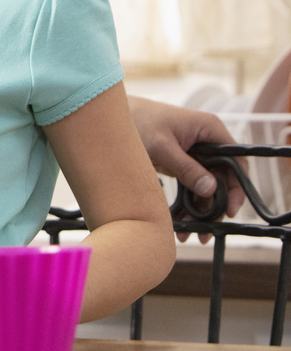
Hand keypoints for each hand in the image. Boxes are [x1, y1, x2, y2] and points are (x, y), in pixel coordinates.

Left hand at [128, 96, 245, 240]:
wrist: (112, 117)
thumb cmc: (138, 121)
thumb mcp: (161, 146)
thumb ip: (185, 167)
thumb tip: (210, 189)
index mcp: (209, 130)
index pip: (236, 161)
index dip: (237, 187)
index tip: (229, 210)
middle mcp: (207, 141)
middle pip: (223, 179)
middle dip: (215, 206)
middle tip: (207, 230)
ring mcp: (196, 153)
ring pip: (207, 187)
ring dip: (200, 210)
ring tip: (189, 232)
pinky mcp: (183, 163)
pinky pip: (192, 187)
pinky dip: (187, 204)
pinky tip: (180, 222)